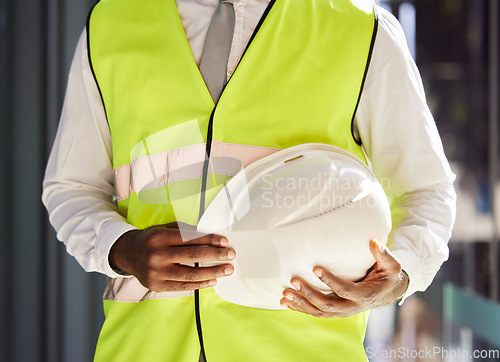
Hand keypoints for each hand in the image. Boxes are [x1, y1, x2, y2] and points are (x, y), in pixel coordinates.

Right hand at [109, 222, 234, 291]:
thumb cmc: (151, 239)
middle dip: (215, 255)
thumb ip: (183, 231)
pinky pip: (183, 285)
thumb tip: (210, 236)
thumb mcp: (163, 229)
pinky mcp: (157, 286)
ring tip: (227, 270)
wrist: (127, 254)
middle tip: (231, 255)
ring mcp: (156, 273)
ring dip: (212, 272)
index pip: (189, 239)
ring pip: (190, 274)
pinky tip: (213, 280)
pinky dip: (200, 284)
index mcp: (159, 237)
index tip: (224, 242)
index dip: (209, 240)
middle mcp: (156, 255)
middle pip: (192, 256)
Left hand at [280, 240, 408, 317]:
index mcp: (365, 295)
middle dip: (309, 294)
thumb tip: (373, 241)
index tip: (315, 268)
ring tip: (285, 294)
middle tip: (294, 280)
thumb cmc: (388, 275)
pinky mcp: (335, 312)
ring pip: (319, 312)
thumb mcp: (391, 265)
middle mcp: (352, 307)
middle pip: (327, 304)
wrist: (387, 292)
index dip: (330, 281)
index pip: (345, 289)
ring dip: (301, 303)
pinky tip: (286, 303)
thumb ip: (383, 254)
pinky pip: (315, 313)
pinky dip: (300, 309)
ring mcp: (342, 311)